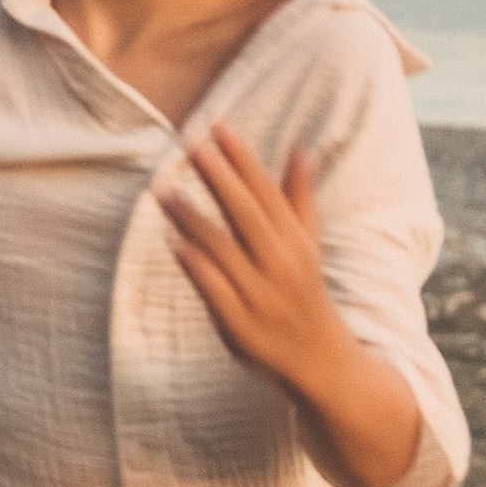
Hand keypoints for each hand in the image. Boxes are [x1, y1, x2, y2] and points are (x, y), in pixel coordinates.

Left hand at [161, 128, 337, 387]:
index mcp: (296, 241)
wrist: (321, 360)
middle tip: (190, 143)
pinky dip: (196, 266)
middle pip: (246, 214)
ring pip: (224, 250)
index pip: (266, 191)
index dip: (241, 158)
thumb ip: (299, 199)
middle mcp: (281, 264)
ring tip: (163, 190)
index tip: (218, 126)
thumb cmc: (304, 293)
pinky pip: (215, 291)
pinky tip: (173, 242)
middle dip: (219, 177)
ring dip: (193, 219)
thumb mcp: (308, 246)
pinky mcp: (240, 325)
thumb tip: (299, 149)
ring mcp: (260, 295)